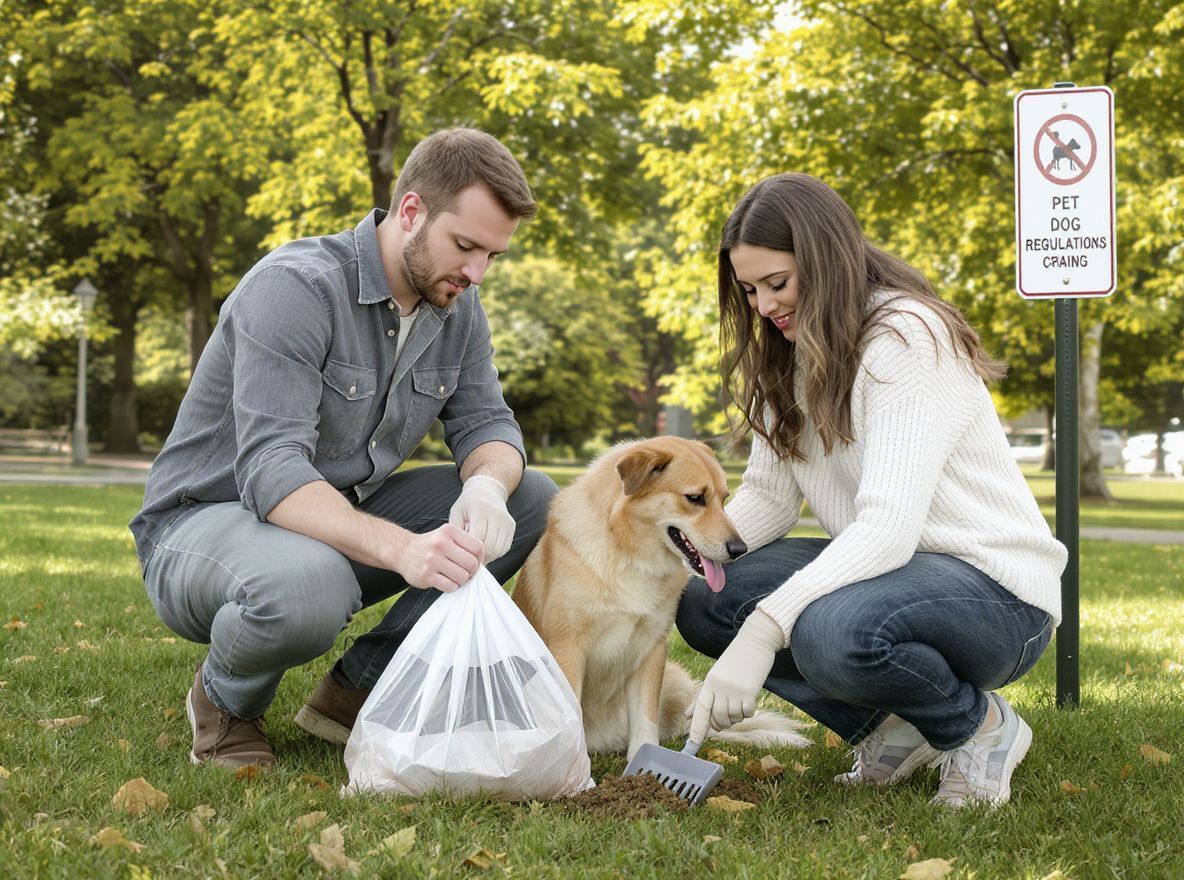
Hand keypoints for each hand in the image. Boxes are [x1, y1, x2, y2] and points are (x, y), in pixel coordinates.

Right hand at [395, 524, 481, 591]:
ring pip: (462, 577)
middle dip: (471, 571)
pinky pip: (450, 587)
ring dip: (461, 580)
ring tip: (453, 576)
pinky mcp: (426, 575)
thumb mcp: (446, 535)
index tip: (474, 562)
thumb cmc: (431, 545)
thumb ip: (464, 544)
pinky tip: (445, 581)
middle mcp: (440, 543)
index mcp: (449, 531)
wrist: (403, 551)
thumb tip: (483, 561)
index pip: (478, 547)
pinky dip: (452, 587)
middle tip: (464, 571)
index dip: (480, 558)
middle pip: (472, 564)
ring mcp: (432, 560)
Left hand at [449, 475, 514, 562]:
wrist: (487, 490)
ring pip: (498, 549)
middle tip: (469, 560)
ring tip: (477, 554)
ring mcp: (506, 521)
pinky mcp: (511, 527)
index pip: (478, 538)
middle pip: (490, 546)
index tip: (462, 557)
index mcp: (480, 510)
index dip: (470, 551)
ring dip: (488, 557)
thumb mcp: (456, 513)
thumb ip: (456, 531)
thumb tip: (459, 552)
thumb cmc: (467, 504)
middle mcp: (497, 515)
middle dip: (479, 557)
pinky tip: (486, 549)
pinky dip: (495, 553)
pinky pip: (504, 548)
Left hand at [688, 609, 784, 743]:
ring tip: (739, 704)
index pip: (700, 709)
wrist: (755, 642)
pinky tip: (749, 702)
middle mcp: (719, 688)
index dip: (696, 728)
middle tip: (727, 719)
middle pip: (717, 718)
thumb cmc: (735, 661)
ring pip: (732, 718)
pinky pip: (747, 713)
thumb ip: (703, 697)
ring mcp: (734, 690)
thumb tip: (687, 716)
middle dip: (721, 724)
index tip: (693, 744)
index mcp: (709, 683)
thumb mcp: (715, 676)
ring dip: (736, 717)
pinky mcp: (750, 692)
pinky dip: (748, 712)